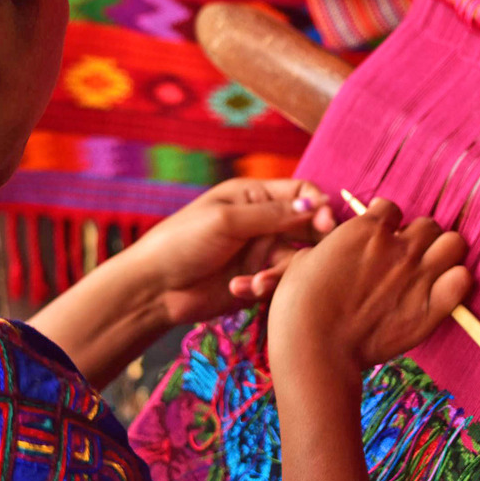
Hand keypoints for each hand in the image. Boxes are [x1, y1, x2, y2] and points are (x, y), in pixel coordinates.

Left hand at [130, 178, 335, 324]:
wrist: (153, 289)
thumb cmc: (182, 242)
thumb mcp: (227, 220)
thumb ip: (274, 214)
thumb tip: (319, 202)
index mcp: (254, 196)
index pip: (302, 192)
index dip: (318, 205)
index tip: (326, 224)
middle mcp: (263, 222)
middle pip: (308, 226)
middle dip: (314, 241)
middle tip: (316, 258)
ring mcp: (260, 253)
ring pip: (296, 259)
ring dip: (281, 272)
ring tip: (259, 282)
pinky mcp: (257, 281)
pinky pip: (279, 283)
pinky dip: (265, 287)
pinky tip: (240, 289)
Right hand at [268, 197, 472, 370]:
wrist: (315, 349)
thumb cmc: (298, 306)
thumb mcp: (302, 262)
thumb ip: (329, 248)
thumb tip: (334, 251)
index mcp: (365, 229)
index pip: (390, 209)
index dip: (385, 223)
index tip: (380, 237)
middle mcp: (398, 247)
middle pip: (428, 224)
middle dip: (418, 237)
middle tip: (406, 256)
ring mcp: (419, 276)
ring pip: (454, 244)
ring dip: (443, 253)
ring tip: (429, 269)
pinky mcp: (432, 308)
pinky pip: (463, 280)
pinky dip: (456, 282)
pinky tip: (442, 290)